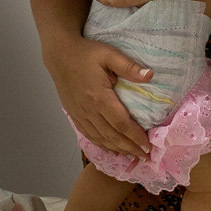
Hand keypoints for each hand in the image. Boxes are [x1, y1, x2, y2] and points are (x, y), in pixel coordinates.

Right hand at [45, 35, 152, 156]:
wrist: (60, 55)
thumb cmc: (87, 53)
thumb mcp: (110, 55)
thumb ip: (129, 67)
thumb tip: (150, 75)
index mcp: (99, 97)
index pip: (121, 123)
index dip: (135, 137)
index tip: (148, 146)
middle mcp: (89, 110)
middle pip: (112, 136)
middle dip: (130, 148)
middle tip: (146, 157)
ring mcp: (80, 115)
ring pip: (101, 138)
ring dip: (118, 149)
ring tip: (133, 156)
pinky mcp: (74, 115)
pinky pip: (89, 135)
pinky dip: (102, 145)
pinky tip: (112, 149)